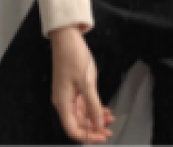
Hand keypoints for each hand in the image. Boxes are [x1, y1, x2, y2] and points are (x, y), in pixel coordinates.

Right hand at [50, 27, 114, 142]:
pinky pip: (82, 104)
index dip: (88, 136)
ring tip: (110, 117)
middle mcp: (63, 101)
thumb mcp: (87, 82)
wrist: (66, 37)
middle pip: (78, 123)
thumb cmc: (73, 56)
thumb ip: (94, 106)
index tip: (103, 136)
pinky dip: (93, 107)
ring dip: (95, 117)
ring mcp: (67, 94)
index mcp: (63, 102)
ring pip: (82, 114)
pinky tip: (103, 108)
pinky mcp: (72, 87)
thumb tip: (99, 124)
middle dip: (94, 128)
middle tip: (110, 128)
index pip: (73, 130)